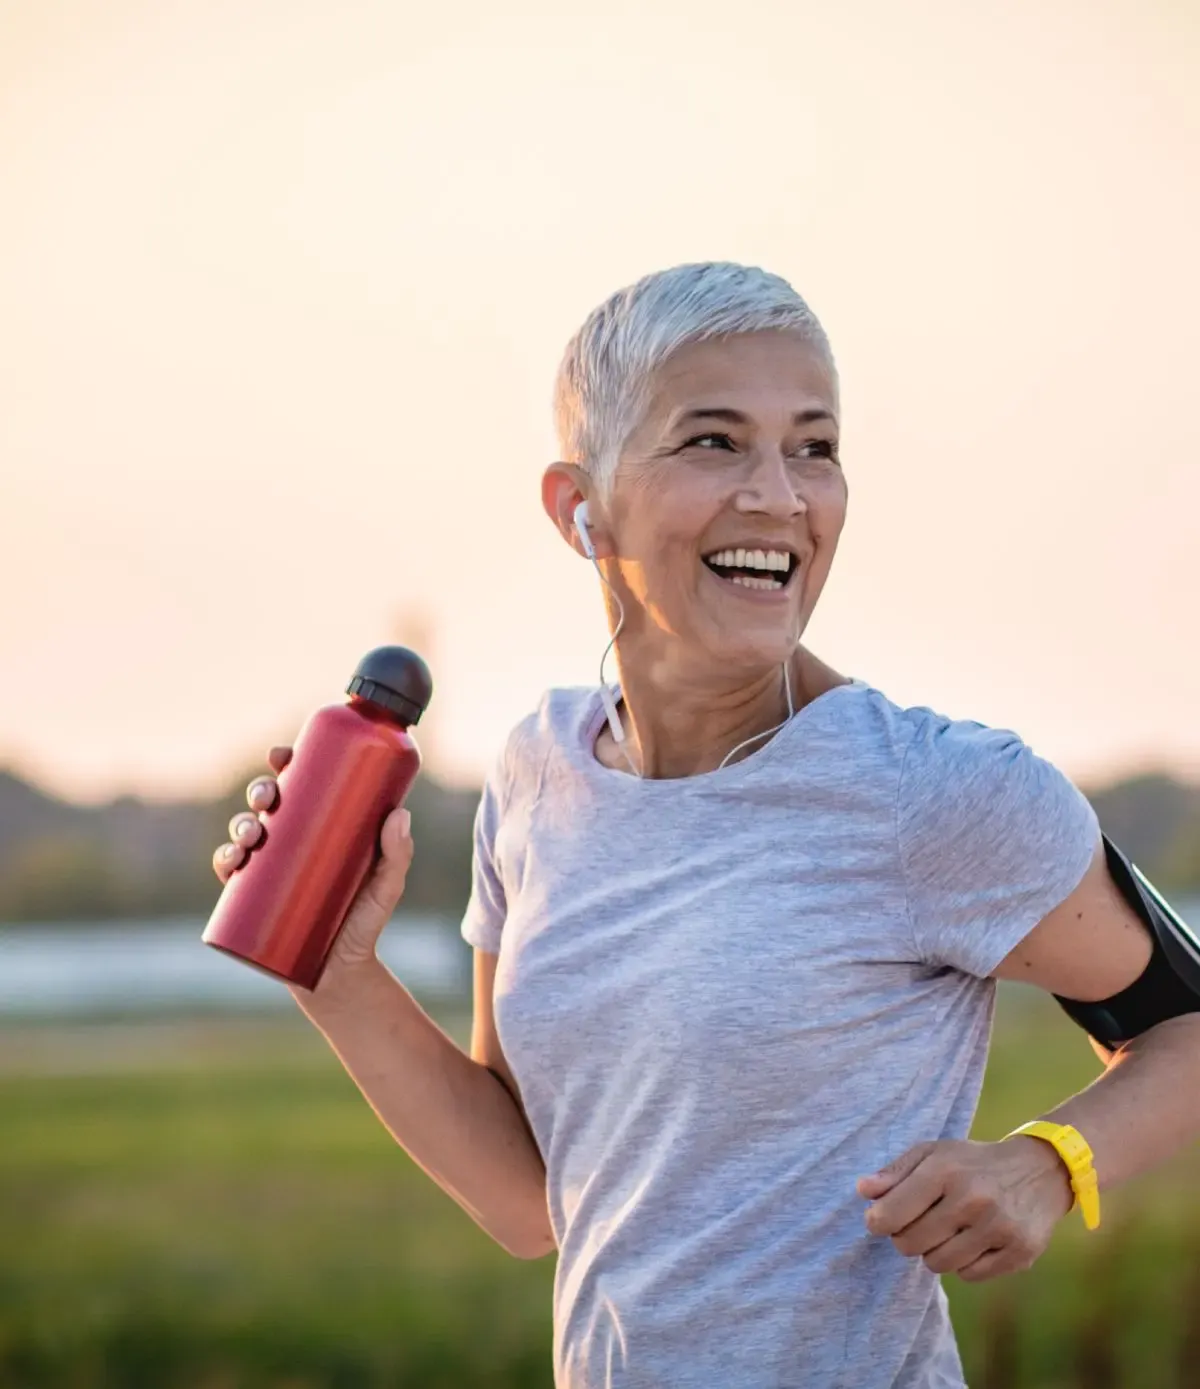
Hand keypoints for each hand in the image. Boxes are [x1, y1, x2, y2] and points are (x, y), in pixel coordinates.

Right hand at [211, 745, 415, 1011]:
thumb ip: (398, 854)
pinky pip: (230, 872)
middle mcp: (291, 843)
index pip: (300, 785)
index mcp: (321, 827)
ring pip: (245, 833)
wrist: (340, 977)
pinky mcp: (252, 899)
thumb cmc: (365, 924)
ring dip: (240, 823)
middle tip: (269, 797)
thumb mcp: (387, 887)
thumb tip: (400, 813)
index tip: (281, 755)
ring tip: (254, 833)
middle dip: (260, 791)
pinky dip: (224, 860)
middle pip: (268, 804)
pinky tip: (231, 859)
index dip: (285, 764)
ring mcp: (269, 870)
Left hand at [856, 1137, 1074, 1281]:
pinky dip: (964, 1263)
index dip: (878, 1221)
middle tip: (917, 1224)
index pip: (891, 1214)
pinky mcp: (1019, 1252)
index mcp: (944, 1170)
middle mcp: (972, 1199)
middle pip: (910, 1244)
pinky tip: (973, 1240)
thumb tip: (862, 1191)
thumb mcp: (933, 1153)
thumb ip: (895, 1172)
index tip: (880, 1219)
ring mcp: (998, 1227)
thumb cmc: (973, 1163)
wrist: (1040, 1170)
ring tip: (948, 1230)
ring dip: (935, 1251)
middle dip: (905, 1237)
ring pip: (938, 1264)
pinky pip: (969, 1275)